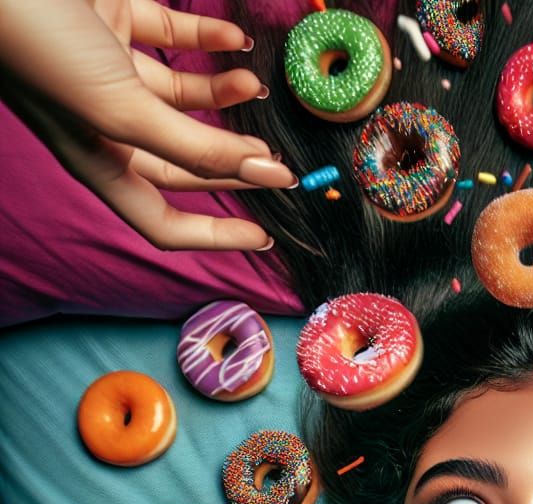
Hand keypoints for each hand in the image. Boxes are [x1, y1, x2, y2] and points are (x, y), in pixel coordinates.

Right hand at [0, 0, 297, 250]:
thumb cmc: (36, 43)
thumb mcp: (122, 110)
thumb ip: (197, 148)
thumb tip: (268, 174)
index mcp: (99, 160)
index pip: (163, 222)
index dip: (215, 235)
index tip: (264, 237)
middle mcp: (106, 123)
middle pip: (186, 162)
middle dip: (234, 163)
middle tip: (279, 162)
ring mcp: (112, 69)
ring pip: (185, 98)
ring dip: (224, 95)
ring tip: (253, 88)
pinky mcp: (115, 18)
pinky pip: (173, 37)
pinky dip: (208, 39)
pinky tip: (236, 39)